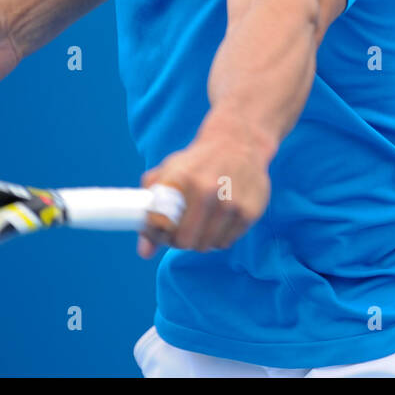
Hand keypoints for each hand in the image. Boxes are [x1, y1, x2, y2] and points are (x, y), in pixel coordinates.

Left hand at [137, 109, 274, 257]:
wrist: (239, 141)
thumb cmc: (198, 162)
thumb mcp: (170, 172)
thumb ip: (151, 208)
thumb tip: (144, 252)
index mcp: (181, 178)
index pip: (161, 224)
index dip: (158, 235)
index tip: (161, 232)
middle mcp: (206, 190)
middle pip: (185, 241)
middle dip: (180, 241)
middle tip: (181, 233)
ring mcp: (230, 202)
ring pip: (206, 245)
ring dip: (200, 241)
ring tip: (201, 224)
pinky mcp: (249, 211)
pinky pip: (226, 242)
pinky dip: (219, 238)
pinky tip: (218, 220)